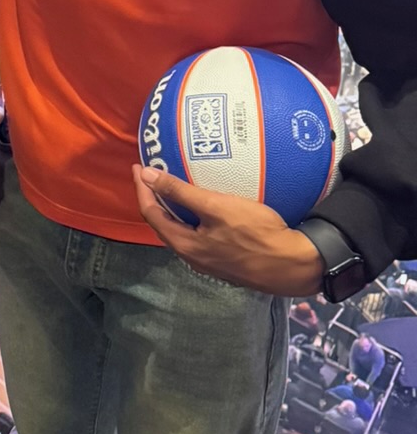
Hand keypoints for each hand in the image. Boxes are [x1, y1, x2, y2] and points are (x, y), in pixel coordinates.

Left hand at [133, 166, 325, 295]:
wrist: (295, 265)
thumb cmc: (258, 234)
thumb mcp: (217, 207)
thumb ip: (180, 192)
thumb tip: (147, 175)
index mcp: (185, 245)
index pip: (151, 213)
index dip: (142, 188)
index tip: (138, 167)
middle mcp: (192, 257)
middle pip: (163, 224)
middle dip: (154, 198)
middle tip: (152, 174)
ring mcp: (209, 262)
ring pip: (181, 231)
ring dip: (172, 209)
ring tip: (172, 187)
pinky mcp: (224, 261)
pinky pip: (198, 236)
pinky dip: (191, 218)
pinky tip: (202, 207)